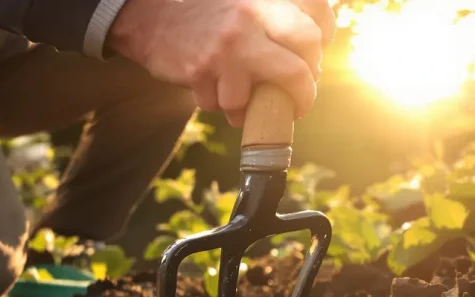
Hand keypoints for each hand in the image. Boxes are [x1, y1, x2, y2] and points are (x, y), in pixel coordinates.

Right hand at [109, 0, 335, 127]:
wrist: (153, 17)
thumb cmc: (212, 15)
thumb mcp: (249, 5)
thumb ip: (282, 18)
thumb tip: (321, 42)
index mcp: (263, 5)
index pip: (309, 36)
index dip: (315, 61)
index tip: (311, 72)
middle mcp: (246, 24)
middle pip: (295, 73)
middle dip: (302, 97)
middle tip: (298, 104)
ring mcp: (223, 50)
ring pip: (255, 101)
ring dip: (250, 109)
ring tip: (244, 101)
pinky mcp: (199, 71)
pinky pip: (222, 105)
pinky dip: (221, 105)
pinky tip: (215, 90)